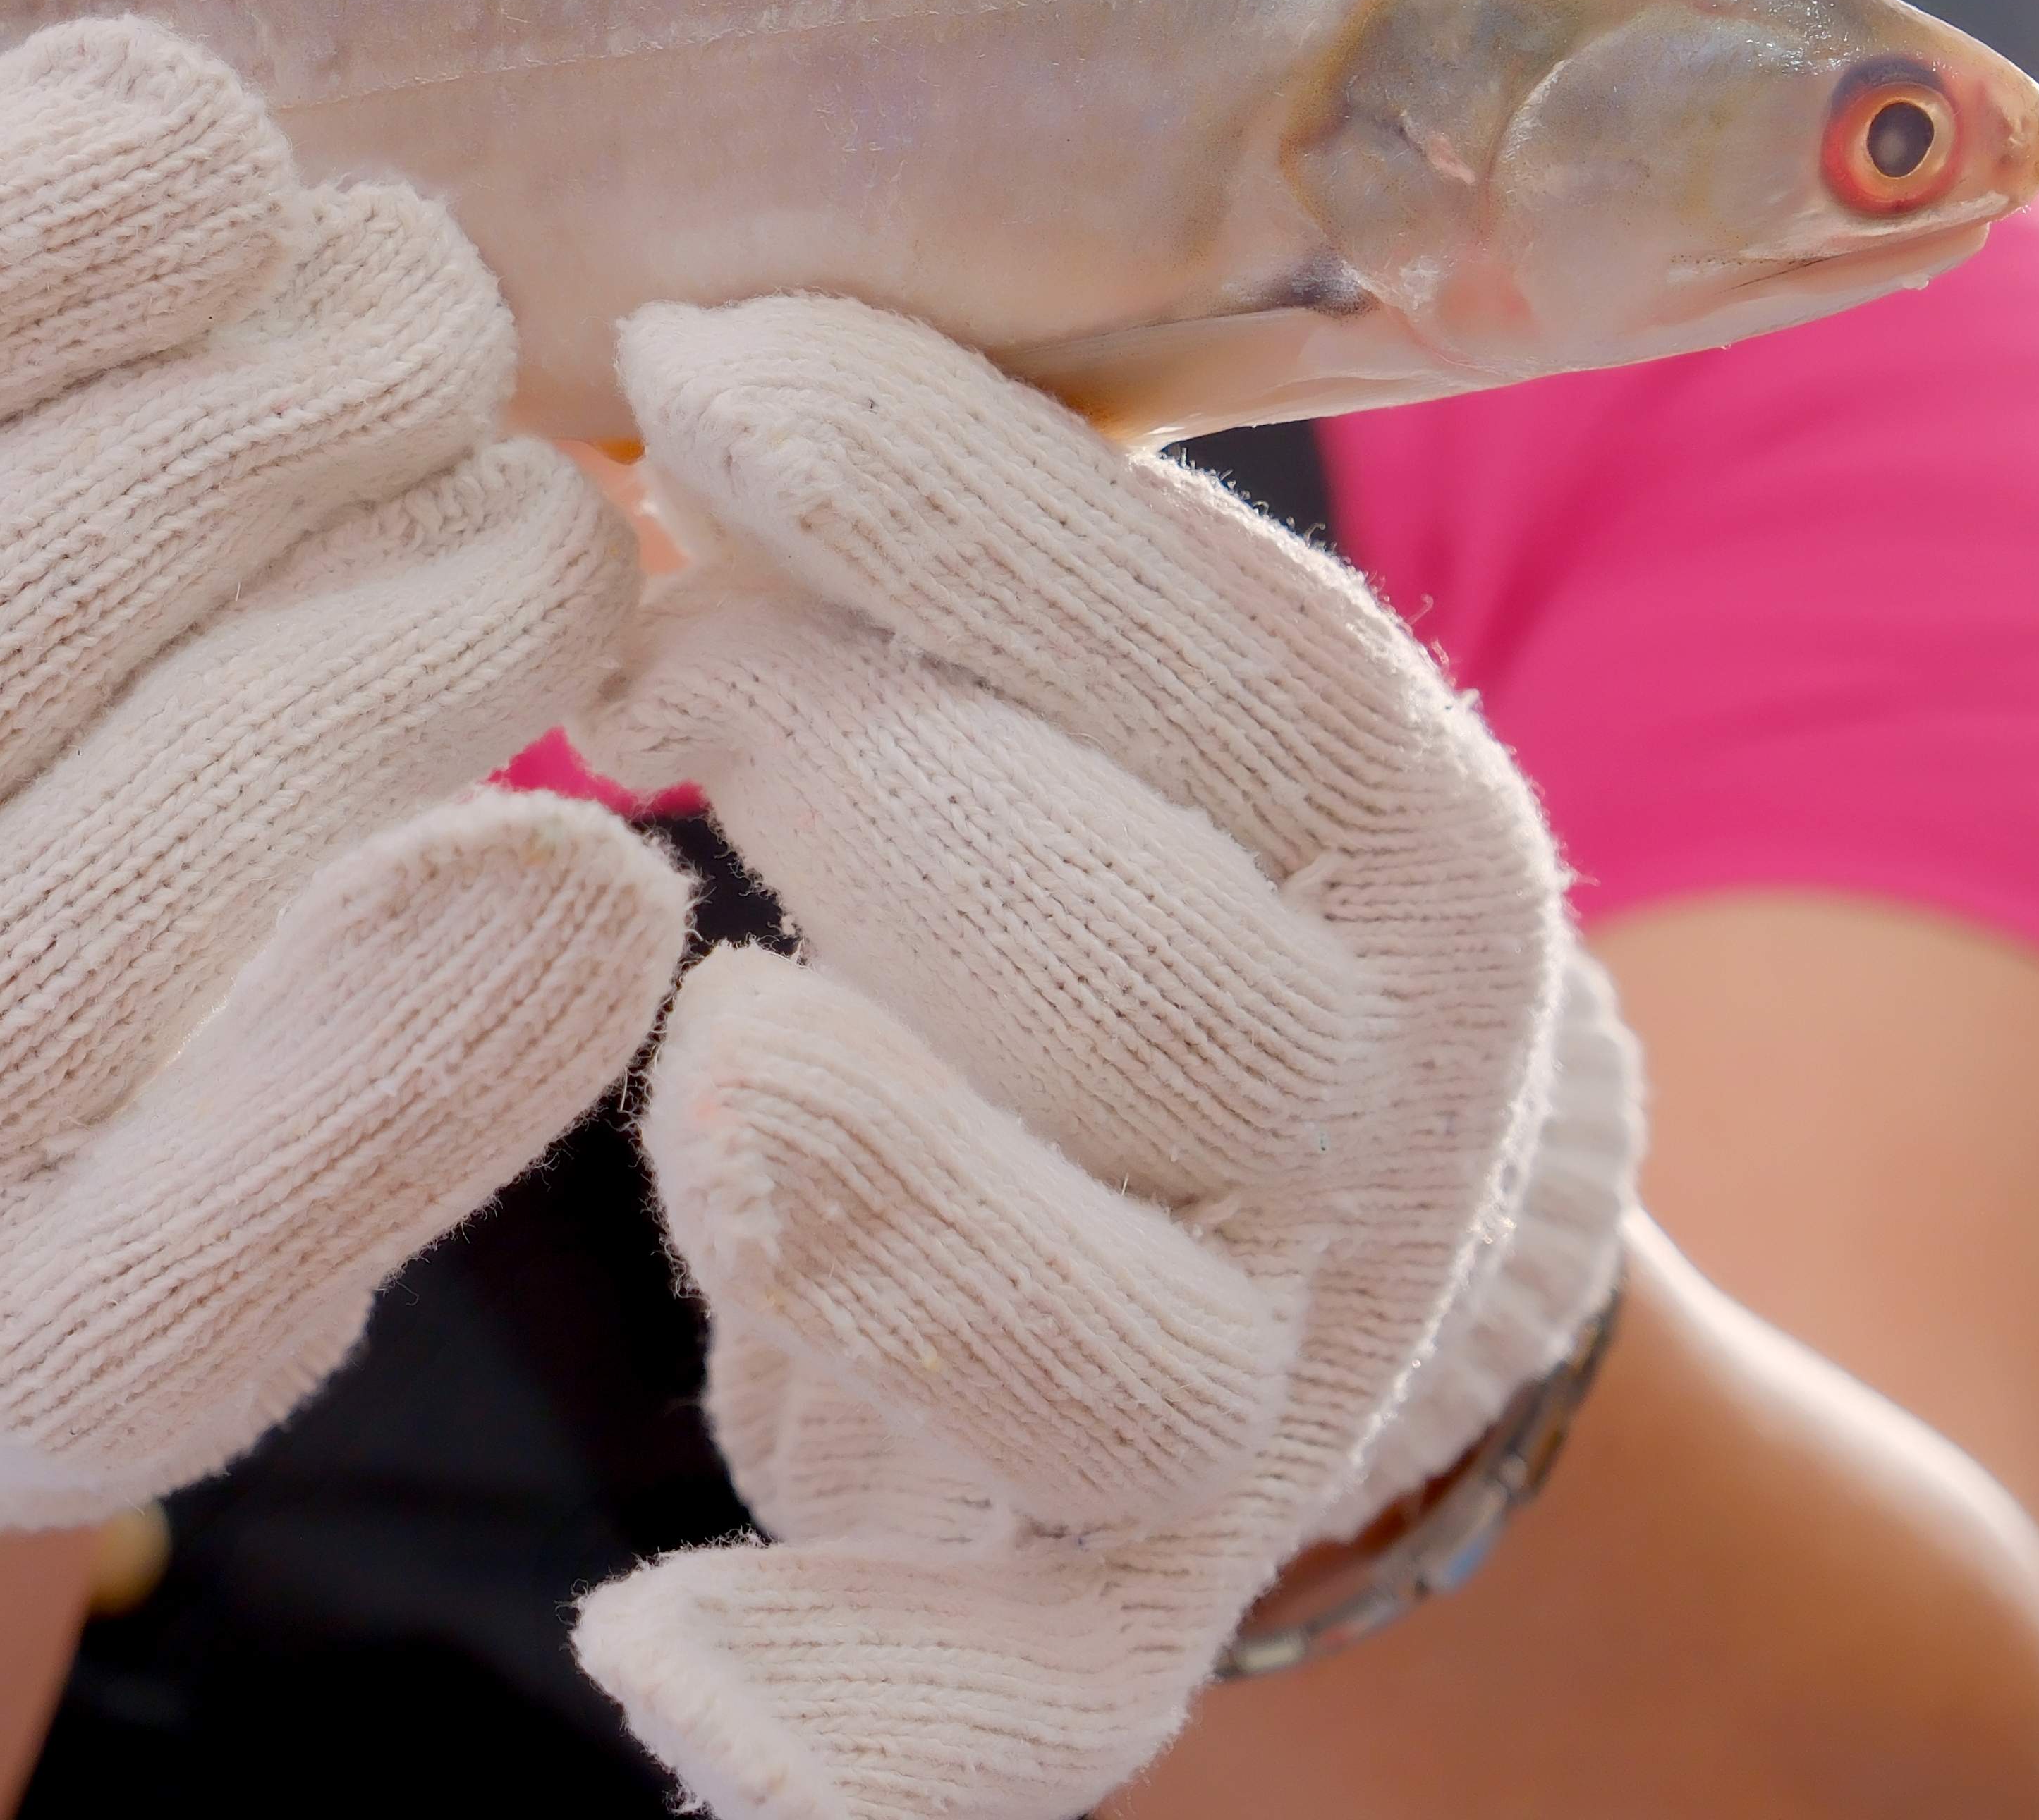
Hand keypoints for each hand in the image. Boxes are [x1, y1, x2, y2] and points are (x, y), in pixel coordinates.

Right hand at [0, 18, 693, 1530]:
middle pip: (36, 570)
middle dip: (305, 381)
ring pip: (203, 807)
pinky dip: (467, 1002)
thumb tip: (187, 123)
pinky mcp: (26, 1379)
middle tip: (441, 312)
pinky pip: (283, 1173)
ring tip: (538, 526)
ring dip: (446, 602)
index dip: (57, 209)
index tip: (233, 154)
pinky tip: (600, 873)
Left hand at [571, 297, 1604, 1819]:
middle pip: (1126, 965)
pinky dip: (857, 1714)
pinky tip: (657, 1650)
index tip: (696, 359)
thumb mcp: (1112, 660)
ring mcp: (1250, 1374)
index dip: (934, 495)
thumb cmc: (1095, 844)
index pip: (1200, 645)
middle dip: (854, 778)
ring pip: (1079, 1324)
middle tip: (660, 666)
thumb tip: (686, 354)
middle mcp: (1357, 1104)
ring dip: (878, 1185)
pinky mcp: (1131, 1589)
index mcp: (1381, 820)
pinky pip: (1023, 1702)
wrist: (1314, 1242)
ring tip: (728, 1055)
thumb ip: (968, 533)